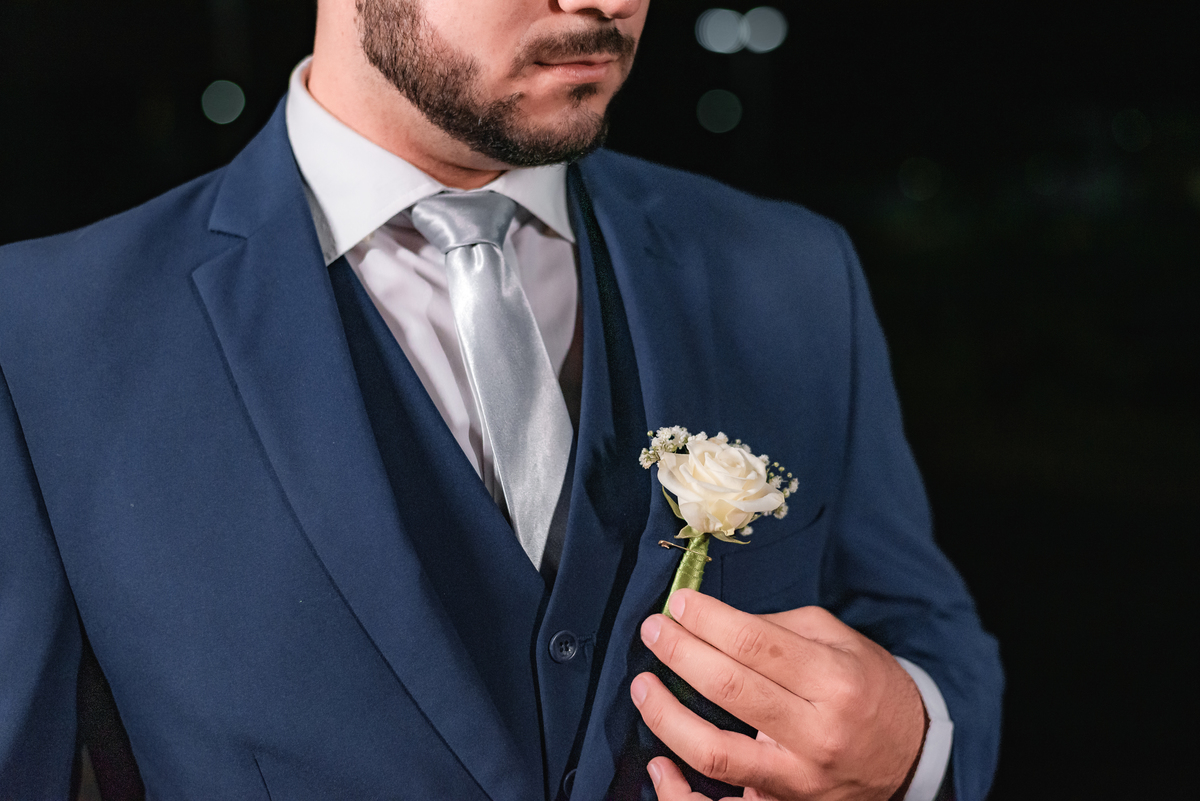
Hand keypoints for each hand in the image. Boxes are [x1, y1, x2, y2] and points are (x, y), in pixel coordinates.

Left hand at [630, 589, 925, 799]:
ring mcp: (799, 777)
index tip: (678, 603)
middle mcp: (817, 732)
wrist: (912, 754)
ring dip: (665, 714)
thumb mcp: (838, 640)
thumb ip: (776, 628)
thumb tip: (712, 620)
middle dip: (679, 653)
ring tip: (643, 684)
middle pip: (728, 689)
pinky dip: (681, 786)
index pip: (754, 644)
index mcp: (835, 679)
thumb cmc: (868, 686)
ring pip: (714, 750)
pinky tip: (659, 758)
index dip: (707, 620)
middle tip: (652, 630)